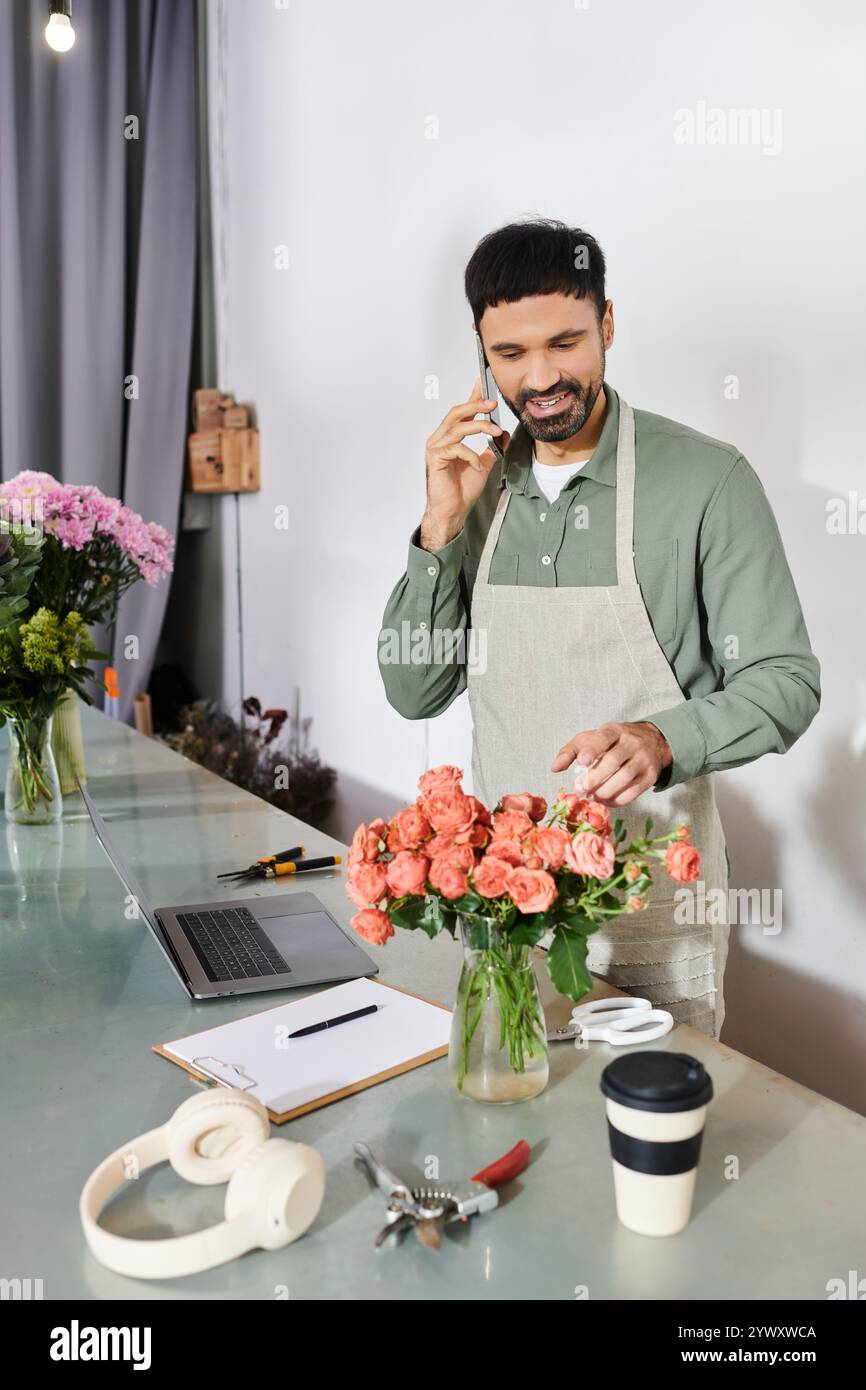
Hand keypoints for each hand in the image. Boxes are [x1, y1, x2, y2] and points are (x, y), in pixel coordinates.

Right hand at [420, 379, 510, 549]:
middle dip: (475, 404)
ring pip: (456, 426)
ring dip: (478, 426)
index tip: (483, 383)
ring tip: (495, 430)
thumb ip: (490, 447)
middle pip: (456, 412)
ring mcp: (436, 448)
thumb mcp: (483, 464)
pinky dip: (471, 454)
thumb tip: (503, 433)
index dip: (472, 396)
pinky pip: (456, 448)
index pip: (461, 411)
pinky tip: (478, 464)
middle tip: (493, 403)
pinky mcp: (436, 458)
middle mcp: (440, 439)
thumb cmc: (461, 490)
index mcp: (449, 438)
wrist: (452, 511)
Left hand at [550, 722, 672, 806]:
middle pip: (613, 761)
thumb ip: (571, 751)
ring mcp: (644, 759)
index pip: (603, 738)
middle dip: (595, 778)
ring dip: (604, 792)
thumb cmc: (614, 741)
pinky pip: (633, 792)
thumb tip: (554, 768)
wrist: (651, 741)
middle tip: (582, 788)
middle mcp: (632, 742)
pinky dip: (617, 800)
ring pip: (624, 778)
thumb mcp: (592, 738)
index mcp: (614, 731)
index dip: (592, 750)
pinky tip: (606, 800)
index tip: (582, 763)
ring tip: (592, 796)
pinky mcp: (650, 776)